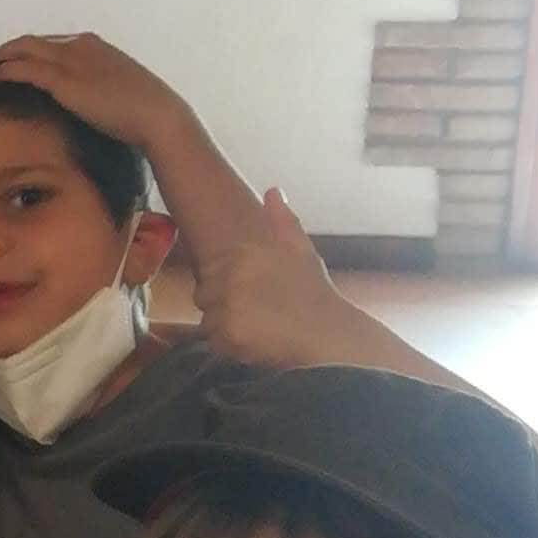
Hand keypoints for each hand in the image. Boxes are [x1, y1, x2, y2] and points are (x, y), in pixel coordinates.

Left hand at [0, 30, 182, 158]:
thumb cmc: (139, 109)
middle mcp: (79, 46)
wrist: (156, 115)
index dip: (26, 50)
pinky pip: (25, 68)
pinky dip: (6, 70)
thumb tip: (79, 96)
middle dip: (7, 49)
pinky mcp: (63, 80)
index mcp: (92, 45)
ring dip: (0, 57)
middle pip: (31, 41)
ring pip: (23, 49)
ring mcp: (70, 60)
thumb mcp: (113, 87)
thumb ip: (93, 85)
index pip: (49, 42)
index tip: (11, 60)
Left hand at [192, 188, 353, 369]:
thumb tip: (273, 190)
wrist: (331, 333)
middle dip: (224, 307)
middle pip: (205, 296)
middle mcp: (231, 275)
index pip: (212, 272)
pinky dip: (230, 347)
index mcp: (244, 253)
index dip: (230, 287)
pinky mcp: (228, 333)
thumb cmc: (316, 293)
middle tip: (256, 317)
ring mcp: (227, 305)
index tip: (254, 298)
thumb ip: (283, 221)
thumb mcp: (301, 251)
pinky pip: (215, 342)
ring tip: (258, 331)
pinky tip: (255, 345)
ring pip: (208, 320)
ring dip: (226, 328)